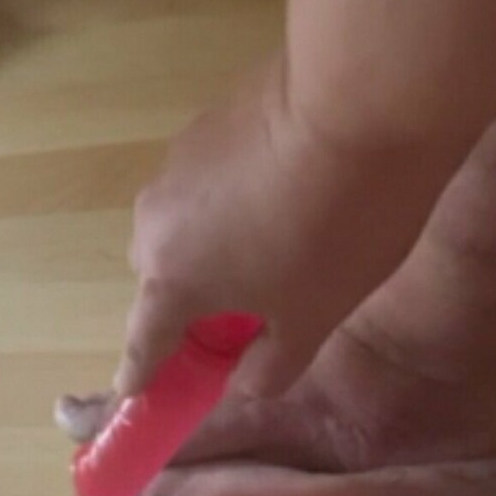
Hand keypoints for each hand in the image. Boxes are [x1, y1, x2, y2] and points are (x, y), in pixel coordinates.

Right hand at [116, 58, 455, 400]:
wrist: (362, 103)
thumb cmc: (337, 231)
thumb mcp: (315, 317)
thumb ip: (273, 363)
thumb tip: (247, 381)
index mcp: (170, 281)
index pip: (144, 342)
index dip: (142, 373)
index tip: (132, 392)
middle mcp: (155, 221)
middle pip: (163, 276)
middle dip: (194, 296)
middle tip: (251, 304)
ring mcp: (176, 161)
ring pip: (186, 221)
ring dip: (217, 238)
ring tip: (281, 233)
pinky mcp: (206, 118)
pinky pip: (210, 176)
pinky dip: (234, 192)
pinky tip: (287, 185)